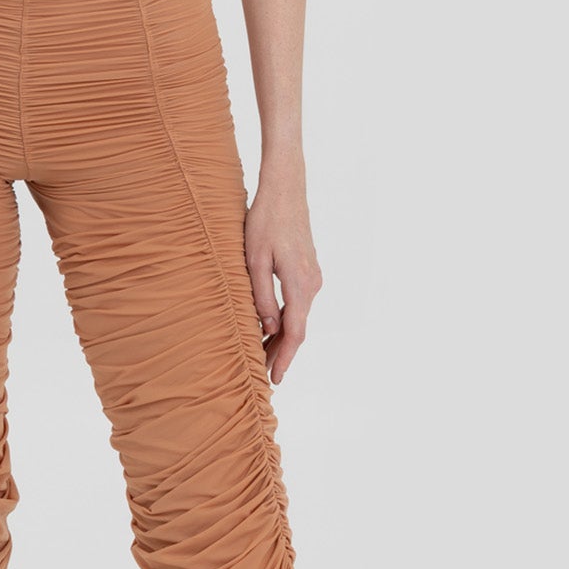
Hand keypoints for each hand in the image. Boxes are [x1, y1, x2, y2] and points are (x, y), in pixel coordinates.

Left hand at [243, 164, 321, 385]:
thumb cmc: (265, 221)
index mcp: (300, 284)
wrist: (286, 190)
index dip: (284, 358)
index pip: (295, 333)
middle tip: (264, 377)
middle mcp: (312, 284)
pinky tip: (271, 328)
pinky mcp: (308, 270)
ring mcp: (313, 277)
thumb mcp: (254, 261)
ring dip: (282, 337)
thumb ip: (262, 297)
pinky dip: (286, 320)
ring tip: (263, 357)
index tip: (276, 379)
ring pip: (298, 316)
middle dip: (281, 353)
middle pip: (298, 329)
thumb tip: (269, 329)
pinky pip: (298, 303)